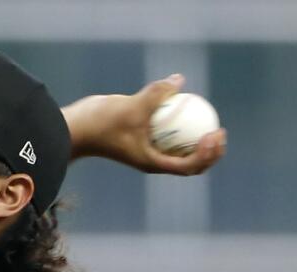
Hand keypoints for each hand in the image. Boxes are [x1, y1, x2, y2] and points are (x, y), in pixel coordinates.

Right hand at [62, 74, 226, 175]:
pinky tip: (186, 102)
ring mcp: (147, 148)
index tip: (214, 135)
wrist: (76, 127)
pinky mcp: (142, 135)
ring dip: (198, 139)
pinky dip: (180, 123)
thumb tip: (179, 80)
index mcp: (153, 163)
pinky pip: (168, 132)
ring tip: (210, 120)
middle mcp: (152, 159)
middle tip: (220, 131)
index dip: (207, 154)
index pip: (189, 166)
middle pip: (190, 163)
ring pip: (180, 148)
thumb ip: (156, 94)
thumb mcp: (132, 107)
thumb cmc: (101, 124)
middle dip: (210, 152)